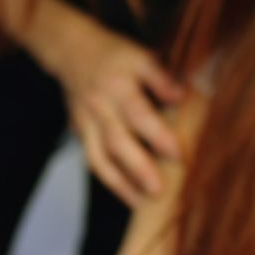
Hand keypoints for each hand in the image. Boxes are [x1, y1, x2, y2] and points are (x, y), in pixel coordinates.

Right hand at [53, 22, 183, 206]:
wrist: (71, 52)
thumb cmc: (114, 55)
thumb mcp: (140, 55)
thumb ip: (161, 77)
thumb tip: (182, 97)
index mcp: (117, 85)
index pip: (137, 113)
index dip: (157, 135)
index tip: (179, 155)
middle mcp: (98, 107)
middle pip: (116, 142)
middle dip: (137, 168)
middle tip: (158, 190)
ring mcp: (85, 123)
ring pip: (98, 158)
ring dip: (119, 183)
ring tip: (141, 203)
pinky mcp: (79, 134)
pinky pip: (92, 161)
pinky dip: (109, 180)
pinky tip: (128, 194)